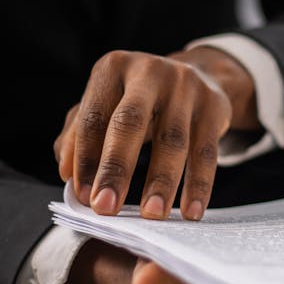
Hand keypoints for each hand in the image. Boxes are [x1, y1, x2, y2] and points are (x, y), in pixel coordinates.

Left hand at [53, 47, 259, 219]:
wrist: (198, 76)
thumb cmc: (138, 100)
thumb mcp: (105, 106)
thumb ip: (78, 137)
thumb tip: (69, 175)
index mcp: (113, 68)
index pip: (93, 117)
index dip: (85, 159)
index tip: (83, 197)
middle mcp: (149, 71)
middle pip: (129, 122)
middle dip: (115, 168)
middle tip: (105, 207)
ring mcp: (186, 85)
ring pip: (173, 140)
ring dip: (160, 182)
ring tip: (151, 215)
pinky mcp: (214, 105)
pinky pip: (206, 152)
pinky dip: (199, 185)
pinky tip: (190, 212)